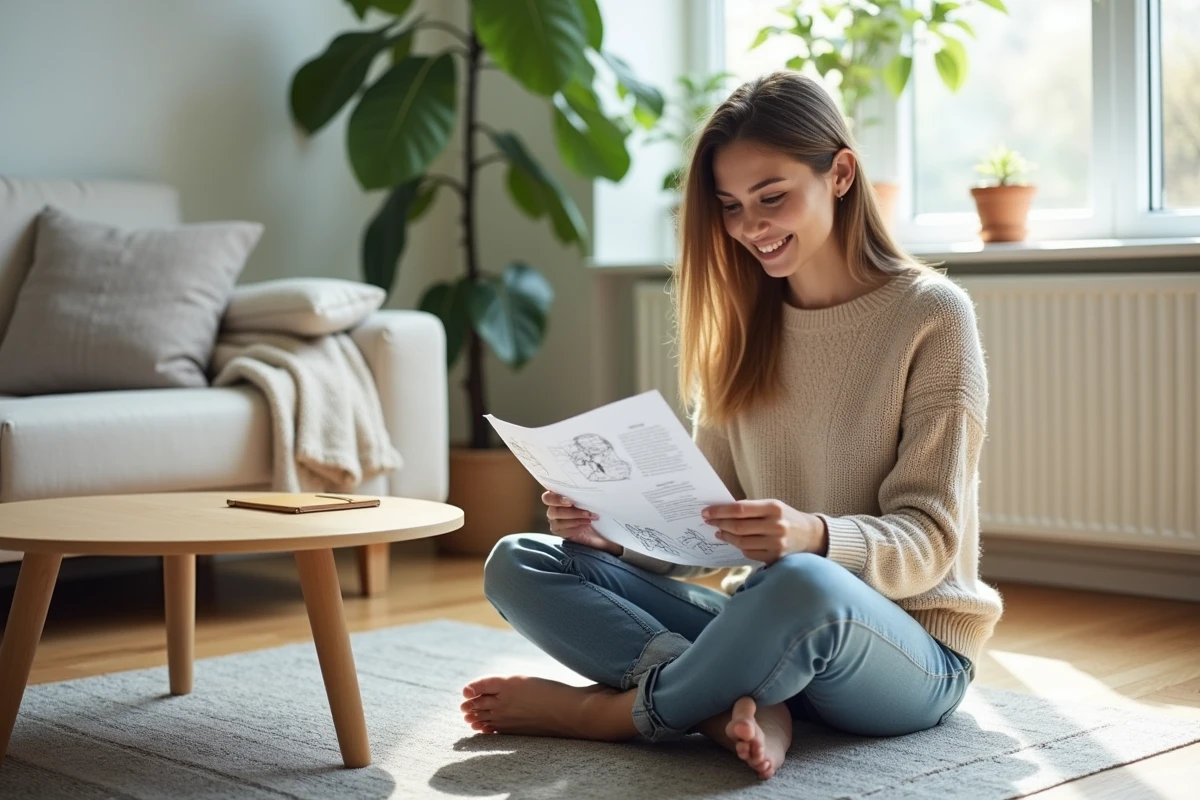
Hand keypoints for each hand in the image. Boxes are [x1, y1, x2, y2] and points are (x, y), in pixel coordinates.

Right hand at [543, 491, 622, 555]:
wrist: (598, 525)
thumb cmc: (591, 507)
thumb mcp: (588, 499)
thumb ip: (582, 495)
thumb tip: (588, 492)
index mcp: (557, 496)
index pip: (547, 498)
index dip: (556, 499)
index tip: (571, 501)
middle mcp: (553, 508)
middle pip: (552, 511)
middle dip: (571, 512)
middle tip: (586, 512)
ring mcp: (554, 521)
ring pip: (558, 522)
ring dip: (576, 520)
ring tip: (590, 519)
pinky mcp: (559, 531)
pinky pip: (564, 531)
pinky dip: (576, 528)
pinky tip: (586, 525)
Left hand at [702, 500, 827, 565]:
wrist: (810, 535)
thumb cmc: (786, 517)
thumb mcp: (772, 506)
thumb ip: (750, 508)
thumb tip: (721, 511)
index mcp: (774, 508)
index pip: (740, 509)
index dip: (720, 511)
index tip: (706, 512)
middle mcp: (776, 526)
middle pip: (738, 527)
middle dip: (719, 524)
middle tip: (708, 521)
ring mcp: (776, 544)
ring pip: (742, 542)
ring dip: (726, 537)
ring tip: (719, 532)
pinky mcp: (775, 558)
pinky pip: (749, 553)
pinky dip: (739, 547)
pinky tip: (733, 541)